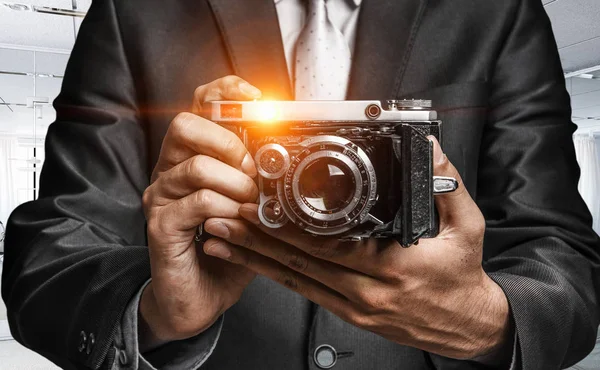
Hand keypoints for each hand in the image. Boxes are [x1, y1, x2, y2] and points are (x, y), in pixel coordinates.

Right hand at [140, 76, 261, 347]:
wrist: (197, 298)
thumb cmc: (225, 251)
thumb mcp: (250, 208)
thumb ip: (260, 180)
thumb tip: (289, 152)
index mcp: (191, 158)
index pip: (197, 108)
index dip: (223, 93)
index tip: (254, 97)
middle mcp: (170, 171)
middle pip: (185, 124)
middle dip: (228, 141)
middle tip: (252, 170)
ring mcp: (162, 197)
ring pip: (195, 165)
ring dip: (235, 183)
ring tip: (251, 204)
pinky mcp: (161, 224)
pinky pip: (197, 202)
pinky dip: (227, 209)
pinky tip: (238, 222)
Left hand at [202, 137, 510, 358]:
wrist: (466, 324)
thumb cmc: (462, 277)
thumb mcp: (466, 226)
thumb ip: (445, 183)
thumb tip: (428, 147)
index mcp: (390, 265)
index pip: (326, 243)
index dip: (286, 226)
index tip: (257, 205)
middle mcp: (366, 289)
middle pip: (298, 260)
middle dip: (255, 238)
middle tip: (222, 216)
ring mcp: (355, 305)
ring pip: (294, 278)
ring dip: (255, 258)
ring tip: (222, 240)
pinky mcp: (350, 314)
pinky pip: (305, 292)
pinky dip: (274, 276)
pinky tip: (253, 264)